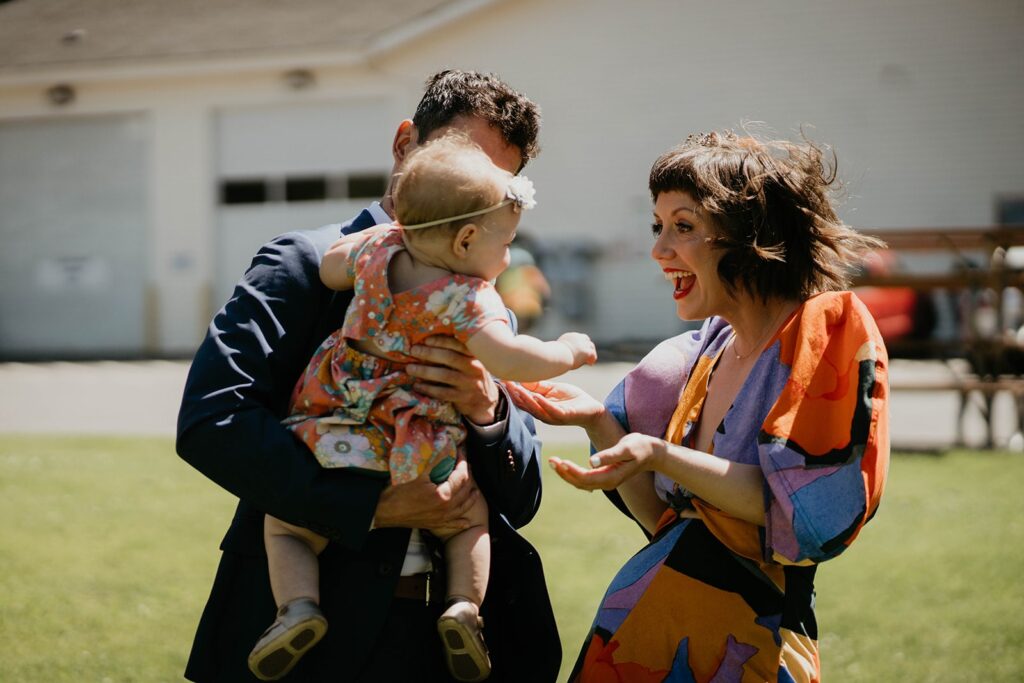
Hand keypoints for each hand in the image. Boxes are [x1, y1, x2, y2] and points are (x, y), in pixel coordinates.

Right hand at [373, 459, 478, 529]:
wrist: (384, 512)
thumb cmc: (398, 493)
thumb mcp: (418, 475)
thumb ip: (435, 463)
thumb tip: (446, 449)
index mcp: (443, 494)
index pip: (460, 476)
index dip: (463, 463)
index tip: (461, 453)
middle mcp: (446, 508)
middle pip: (464, 490)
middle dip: (468, 475)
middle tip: (466, 465)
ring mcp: (442, 517)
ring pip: (463, 507)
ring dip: (470, 497)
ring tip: (474, 489)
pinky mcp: (436, 524)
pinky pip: (454, 524)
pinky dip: (462, 522)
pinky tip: (467, 521)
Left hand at [408, 336, 498, 423]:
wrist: (484, 399)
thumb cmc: (469, 374)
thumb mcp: (469, 360)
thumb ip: (456, 351)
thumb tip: (427, 340)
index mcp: (474, 355)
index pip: (459, 344)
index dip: (442, 341)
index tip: (427, 340)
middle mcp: (474, 368)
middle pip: (450, 358)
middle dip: (430, 353)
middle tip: (413, 351)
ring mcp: (469, 384)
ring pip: (445, 376)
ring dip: (425, 371)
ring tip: (410, 368)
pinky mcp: (462, 398)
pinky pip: (443, 392)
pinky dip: (428, 388)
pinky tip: (417, 385)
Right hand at [503, 380, 603, 427]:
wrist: (592, 409)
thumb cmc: (572, 399)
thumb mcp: (553, 389)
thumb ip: (538, 385)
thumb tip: (522, 379)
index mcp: (539, 406)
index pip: (521, 399)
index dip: (512, 390)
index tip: (503, 378)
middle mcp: (543, 413)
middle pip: (524, 405)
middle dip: (514, 394)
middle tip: (506, 382)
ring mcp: (553, 416)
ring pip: (535, 409)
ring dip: (526, 399)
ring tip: (517, 389)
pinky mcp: (564, 416)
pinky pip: (551, 411)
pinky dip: (543, 403)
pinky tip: (537, 396)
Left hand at [548, 433, 664, 490]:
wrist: (651, 453)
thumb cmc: (639, 447)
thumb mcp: (625, 448)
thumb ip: (609, 456)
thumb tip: (591, 462)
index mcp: (611, 478)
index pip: (586, 478)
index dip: (572, 471)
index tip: (561, 461)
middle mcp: (607, 483)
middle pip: (580, 483)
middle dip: (564, 473)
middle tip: (550, 460)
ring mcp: (605, 482)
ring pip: (580, 483)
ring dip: (565, 473)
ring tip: (553, 461)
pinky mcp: (604, 477)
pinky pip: (584, 480)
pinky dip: (572, 474)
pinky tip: (564, 466)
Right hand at [558, 332, 596, 367]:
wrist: (557, 356)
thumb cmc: (554, 356)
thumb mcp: (557, 352)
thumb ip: (561, 352)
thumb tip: (559, 358)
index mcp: (568, 336)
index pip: (577, 338)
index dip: (579, 344)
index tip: (579, 350)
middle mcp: (577, 337)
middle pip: (586, 339)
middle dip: (587, 346)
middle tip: (587, 355)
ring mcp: (583, 344)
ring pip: (591, 346)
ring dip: (591, 352)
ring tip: (589, 361)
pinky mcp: (586, 351)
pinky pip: (593, 354)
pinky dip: (592, 359)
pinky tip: (590, 364)